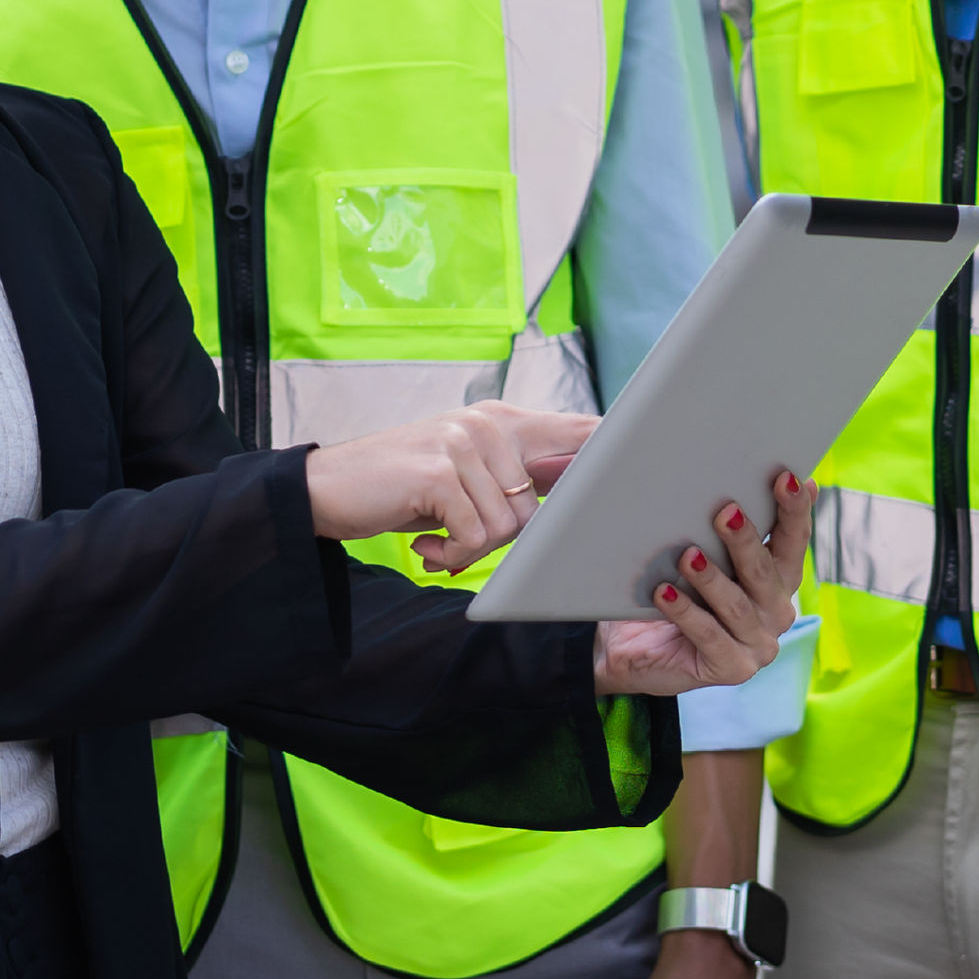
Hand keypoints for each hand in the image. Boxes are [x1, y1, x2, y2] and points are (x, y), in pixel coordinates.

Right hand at [302, 402, 596, 573]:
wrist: (326, 489)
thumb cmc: (401, 488)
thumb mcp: (462, 473)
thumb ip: (513, 477)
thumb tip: (571, 500)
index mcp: (501, 422)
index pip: (576, 430)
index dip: (613, 449)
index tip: (651, 461)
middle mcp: (487, 425)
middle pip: (541, 505)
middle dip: (508, 539)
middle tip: (464, 538)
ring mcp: (462, 444)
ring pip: (509, 527)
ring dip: (471, 549)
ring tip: (437, 538)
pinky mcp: (439, 473)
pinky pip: (475, 537)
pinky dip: (450, 556)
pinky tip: (423, 545)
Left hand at [593, 472, 807, 699]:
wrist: (631, 646)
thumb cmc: (673, 590)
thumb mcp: (702, 555)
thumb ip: (725, 529)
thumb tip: (730, 481)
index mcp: (778, 579)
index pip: (794, 542)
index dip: (795, 511)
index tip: (787, 477)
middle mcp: (777, 612)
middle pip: (766, 572)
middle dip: (747, 541)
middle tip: (725, 512)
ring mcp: (759, 645)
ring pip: (737, 606)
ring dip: (712, 579)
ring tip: (688, 555)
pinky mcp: (732, 669)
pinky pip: (709, 636)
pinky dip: (687, 613)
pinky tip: (665, 593)